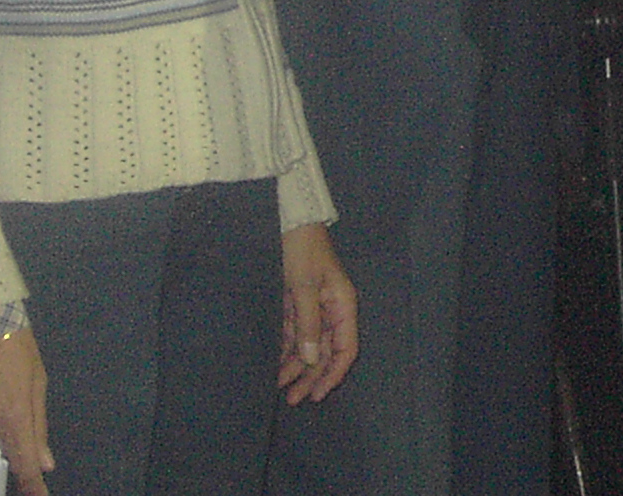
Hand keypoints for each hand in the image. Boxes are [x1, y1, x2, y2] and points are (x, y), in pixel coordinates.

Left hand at [277, 223, 357, 405]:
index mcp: (343, 306)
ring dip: (296, 368)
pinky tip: (277, 367)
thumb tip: (309, 360)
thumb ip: (308, 324)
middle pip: (325, 353)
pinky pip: (296, 336)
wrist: (293, 224)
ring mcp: (316, 310)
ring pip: (309, 348)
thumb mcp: (304, 288)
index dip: (333, 374)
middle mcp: (333, 312)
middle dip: (310, 377)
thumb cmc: (303, 252)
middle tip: (292, 399)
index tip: (317, 393)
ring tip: (280, 388)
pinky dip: (287, 352)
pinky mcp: (299, 306)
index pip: (345, 349)